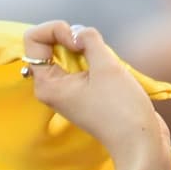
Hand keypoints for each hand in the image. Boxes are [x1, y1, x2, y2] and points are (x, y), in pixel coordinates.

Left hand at [23, 20, 170, 169]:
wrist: (137, 140)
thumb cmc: (121, 108)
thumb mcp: (105, 64)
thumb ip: (88, 39)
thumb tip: (78, 32)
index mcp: (46, 84)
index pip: (33, 39)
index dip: (56, 29)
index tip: (77, 41)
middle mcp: (51, 88)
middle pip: (49, 44)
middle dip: (72, 38)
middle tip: (92, 51)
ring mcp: (66, 91)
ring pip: (68, 52)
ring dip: (88, 49)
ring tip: (104, 66)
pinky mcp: (82, 92)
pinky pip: (82, 63)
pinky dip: (95, 58)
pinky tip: (110, 72)